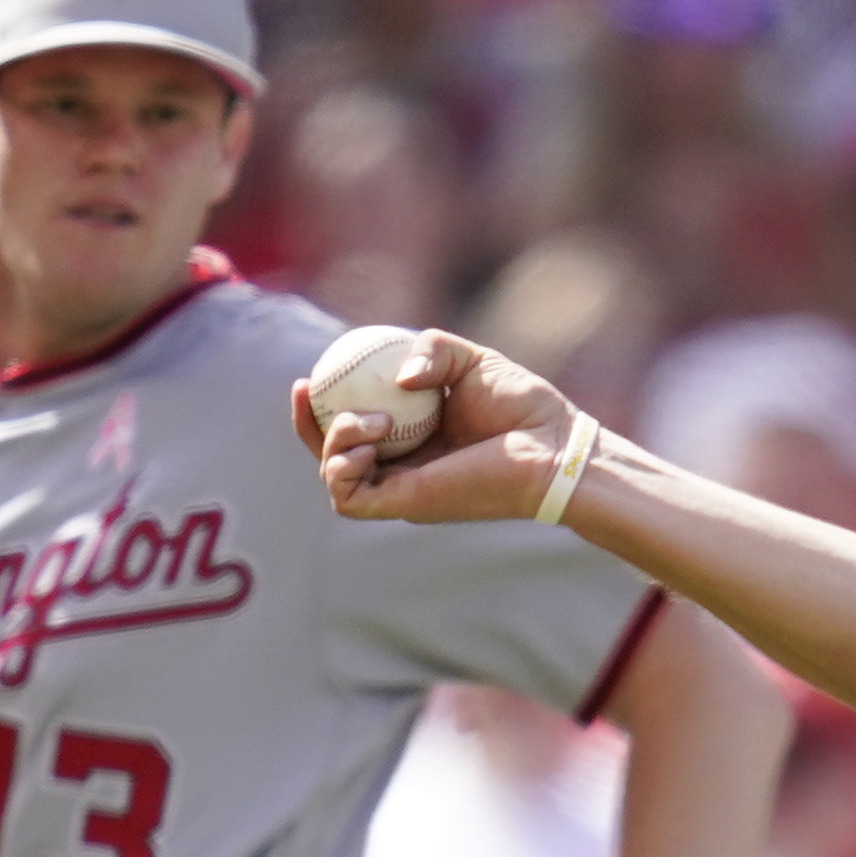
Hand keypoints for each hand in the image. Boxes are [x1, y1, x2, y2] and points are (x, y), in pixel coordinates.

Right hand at [303, 329, 596, 527]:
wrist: (549, 446)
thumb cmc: (522, 406)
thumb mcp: (470, 360)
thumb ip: (431, 350)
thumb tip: (401, 378)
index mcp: (412, 435)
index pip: (353, 424)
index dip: (324, 403)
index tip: (312, 373)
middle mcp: (403, 466)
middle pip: (333, 453)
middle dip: (307, 425)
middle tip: (306, 388)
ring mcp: (402, 488)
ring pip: (336, 477)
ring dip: (333, 442)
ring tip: (372, 419)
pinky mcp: (407, 506)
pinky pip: (351, 498)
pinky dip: (342, 468)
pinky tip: (367, 439)